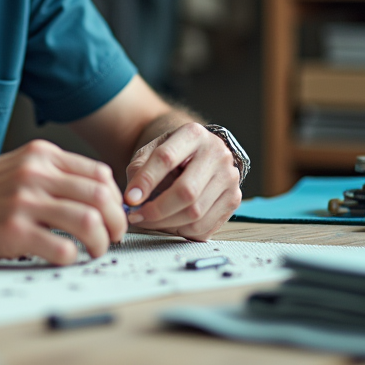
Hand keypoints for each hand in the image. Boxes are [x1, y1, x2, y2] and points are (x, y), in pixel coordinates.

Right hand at [0, 140, 126, 264]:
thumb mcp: (16, 167)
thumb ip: (52, 174)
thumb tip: (94, 194)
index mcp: (40, 156)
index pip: (99, 173)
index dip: (114, 199)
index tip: (111, 215)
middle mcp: (35, 174)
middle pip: (100, 197)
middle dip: (116, 222)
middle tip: (112, 237)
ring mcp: (23, 202)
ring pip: (89, 222)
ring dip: (101, 243)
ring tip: (94, 251)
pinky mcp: (13, 232)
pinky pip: (63, 249)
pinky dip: (72, 258)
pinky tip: (63, 258)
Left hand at [123, 122, 240, 240]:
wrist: (201, 155)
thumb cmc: (172, 154)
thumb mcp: (151, 151)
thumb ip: (139, 170)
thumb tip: (132, 200)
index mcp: (193, 134)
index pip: (166, 158)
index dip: (146, 181)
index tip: (130, 199)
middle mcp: (217, 153)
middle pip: (186, 191)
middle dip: (157, 210)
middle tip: (136, 217)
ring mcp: (229, 177)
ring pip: (195, 212)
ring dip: (166, 223)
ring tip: (149, 220)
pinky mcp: (234, 199)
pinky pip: (205, 226)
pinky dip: (182, 230)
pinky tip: (169, 223)